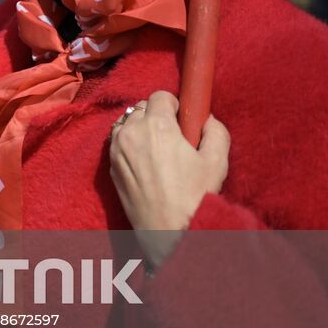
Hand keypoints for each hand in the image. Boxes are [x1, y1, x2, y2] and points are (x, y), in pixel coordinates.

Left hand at [109, 91, 229, 266]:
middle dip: (157, 115)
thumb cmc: (194, 197)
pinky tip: (144, 159)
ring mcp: (116, 148)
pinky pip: (117, 140)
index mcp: (157, 125)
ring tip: (157, 147)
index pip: (160, 95)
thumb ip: (215, 131)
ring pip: (126, 122)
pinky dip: (128, 141)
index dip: (174, 105)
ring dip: (140, 126)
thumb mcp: (216, 161)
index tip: (182, 119)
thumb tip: (206, 119)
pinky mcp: (110, 165)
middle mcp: (132, 131)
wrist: (168, 231)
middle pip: (142, 107)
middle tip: (173, 135)